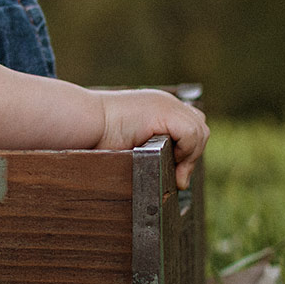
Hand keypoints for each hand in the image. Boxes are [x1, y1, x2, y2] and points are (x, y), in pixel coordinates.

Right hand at [92, 88, 207, 188]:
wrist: (84, 121)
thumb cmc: (96, 135)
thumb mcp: (131, 142)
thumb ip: (155, 150)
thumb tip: (181, 181)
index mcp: (157, 106)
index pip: (191, 123)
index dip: (189, 147)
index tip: (177, 171)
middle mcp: (165, 101)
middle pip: (200, 126)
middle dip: (193, 153)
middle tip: (179, 176)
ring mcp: (166, 104)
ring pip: (200, 131)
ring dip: (190, 155)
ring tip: (174, 171)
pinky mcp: (164, 112)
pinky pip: (191, 133)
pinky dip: (186, 150)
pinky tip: (169, 160)